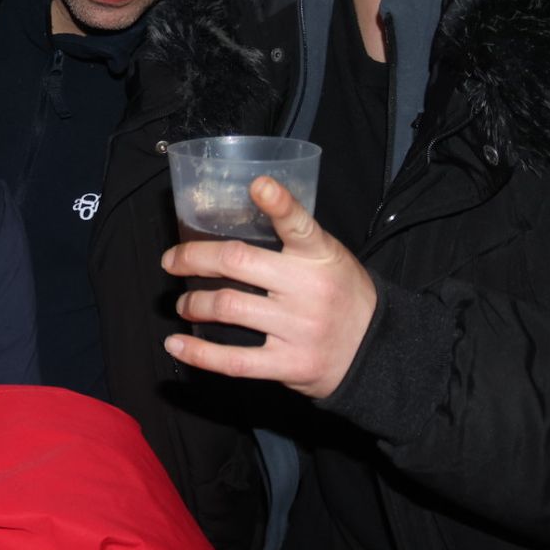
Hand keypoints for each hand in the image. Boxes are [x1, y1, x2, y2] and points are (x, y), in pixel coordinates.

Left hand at [162, 176, 377, 398]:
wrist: (378, 351)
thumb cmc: (342, 295)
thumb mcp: (329, 258)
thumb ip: (292, 241)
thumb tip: (237, 219)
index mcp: (320, 256)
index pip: (299, 224)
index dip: (279, 203)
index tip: (258, 185)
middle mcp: (308, 289)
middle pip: (238, 264)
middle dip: (194, 259)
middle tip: (172, 261)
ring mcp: (298, 328)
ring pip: (227, 307)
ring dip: (194, 303)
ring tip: (184, 303)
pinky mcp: (289, 364)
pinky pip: (233, 361)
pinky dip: (198, 353)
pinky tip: (177, 344)